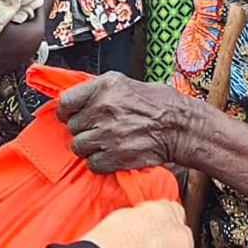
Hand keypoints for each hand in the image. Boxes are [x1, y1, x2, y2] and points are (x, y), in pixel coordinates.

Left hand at [56, 72, 189, 172]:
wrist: (180, 127)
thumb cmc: (159, 104)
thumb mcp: (126, 84)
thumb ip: (99, 91)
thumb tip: (78, 100)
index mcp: (105, 87)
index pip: (66, 101)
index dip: (66, 111)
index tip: (69, 115)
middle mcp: (103, 108)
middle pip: (72, 126)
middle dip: (83, 129)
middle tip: (97, 129)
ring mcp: (108, 133)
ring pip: (78, 146)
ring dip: (89, 147)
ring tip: (105, 142)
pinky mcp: (115, 156)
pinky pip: (92, 163)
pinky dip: (99, 162)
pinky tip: (112, 154)